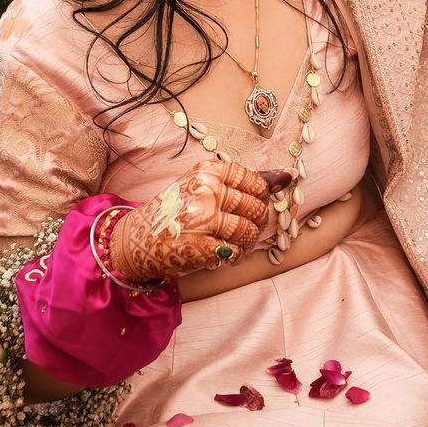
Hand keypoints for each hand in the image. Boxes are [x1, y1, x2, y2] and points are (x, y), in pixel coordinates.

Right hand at [109, 159, 269, 281]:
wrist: (137, 240)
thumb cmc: (177, 210)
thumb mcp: (206, 184)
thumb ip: (247, 181)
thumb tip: (289, 174)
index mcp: (209, 170)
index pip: (255, 182)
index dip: (258, 198)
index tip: (248, 204)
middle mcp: (207, 190)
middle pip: (257, 207)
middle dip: (255, 222)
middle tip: (239, 226)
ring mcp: (203, 219)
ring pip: (250, 231)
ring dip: (246, 241)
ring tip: (231, 241)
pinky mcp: (200, 246)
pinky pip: (236, 252)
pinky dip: (233, 256)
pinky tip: (221, 253)